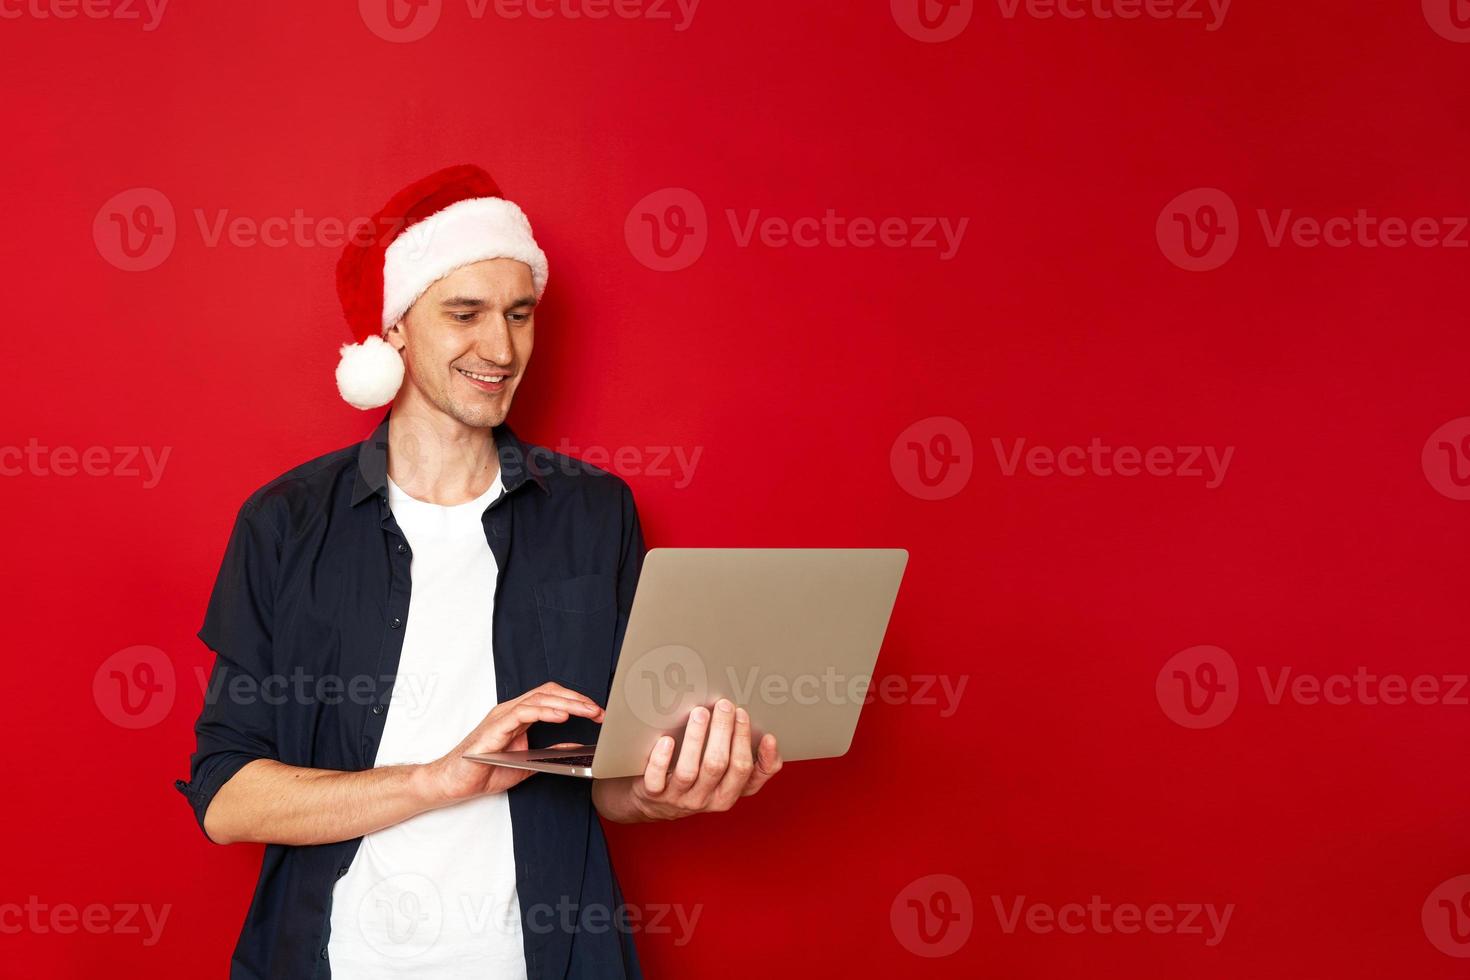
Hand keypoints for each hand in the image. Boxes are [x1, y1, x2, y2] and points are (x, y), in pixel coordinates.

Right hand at [424, 682, 603, 803]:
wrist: (453, 782)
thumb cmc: (484, 771)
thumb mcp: (528, 763)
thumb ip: (551, 752)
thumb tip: (578, 747)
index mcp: (519, 716)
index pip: (552, 697)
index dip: (576, 701)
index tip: (598, 713)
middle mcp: (511, 711)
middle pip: (550, 693)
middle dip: (578, 700)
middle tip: (600, 711)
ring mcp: (502, 716)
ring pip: (539, 699)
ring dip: (568, 704)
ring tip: (588, 711)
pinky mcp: (494, 728)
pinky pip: (522, 713)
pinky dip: (544, 712)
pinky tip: (562, 716)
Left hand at [627, 699, 782, 820]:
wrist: (653, 803)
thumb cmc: (695, 782)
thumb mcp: (725, 779)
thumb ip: (749, 763)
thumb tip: (770, 740)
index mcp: (727, 794)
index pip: (746, 774)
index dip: (759, 755)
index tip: (761, 730)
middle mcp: (705, 799)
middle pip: (718, 765)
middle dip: (724, 732)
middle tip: (725, 706)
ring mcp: (678, 798)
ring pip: (689, 770)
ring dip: (696, 738)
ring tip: (700, 712)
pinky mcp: (653, 794)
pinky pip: (656, 780)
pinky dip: (662, 759)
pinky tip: (667, 740)